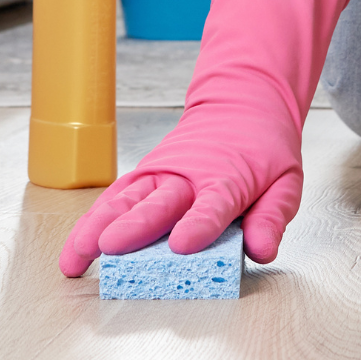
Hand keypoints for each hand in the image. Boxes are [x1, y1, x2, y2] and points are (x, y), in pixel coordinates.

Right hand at [57, 0, 352, 275]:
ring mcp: (161, 174)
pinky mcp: (144, 174)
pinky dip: (92, 221)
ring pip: (126, 200)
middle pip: (158, 203)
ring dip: (99, 226)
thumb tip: (263, 250)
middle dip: (135, 226)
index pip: (213, 205)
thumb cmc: (263, 148)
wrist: (242, 102)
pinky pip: (115, 198)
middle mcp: (188, 177)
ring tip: (76, 257)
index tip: (182, 245)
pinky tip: (75, 248)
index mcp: (227, 180)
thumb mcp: (285, 182)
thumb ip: (273, 217)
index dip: (198, 225)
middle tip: (112, 247)